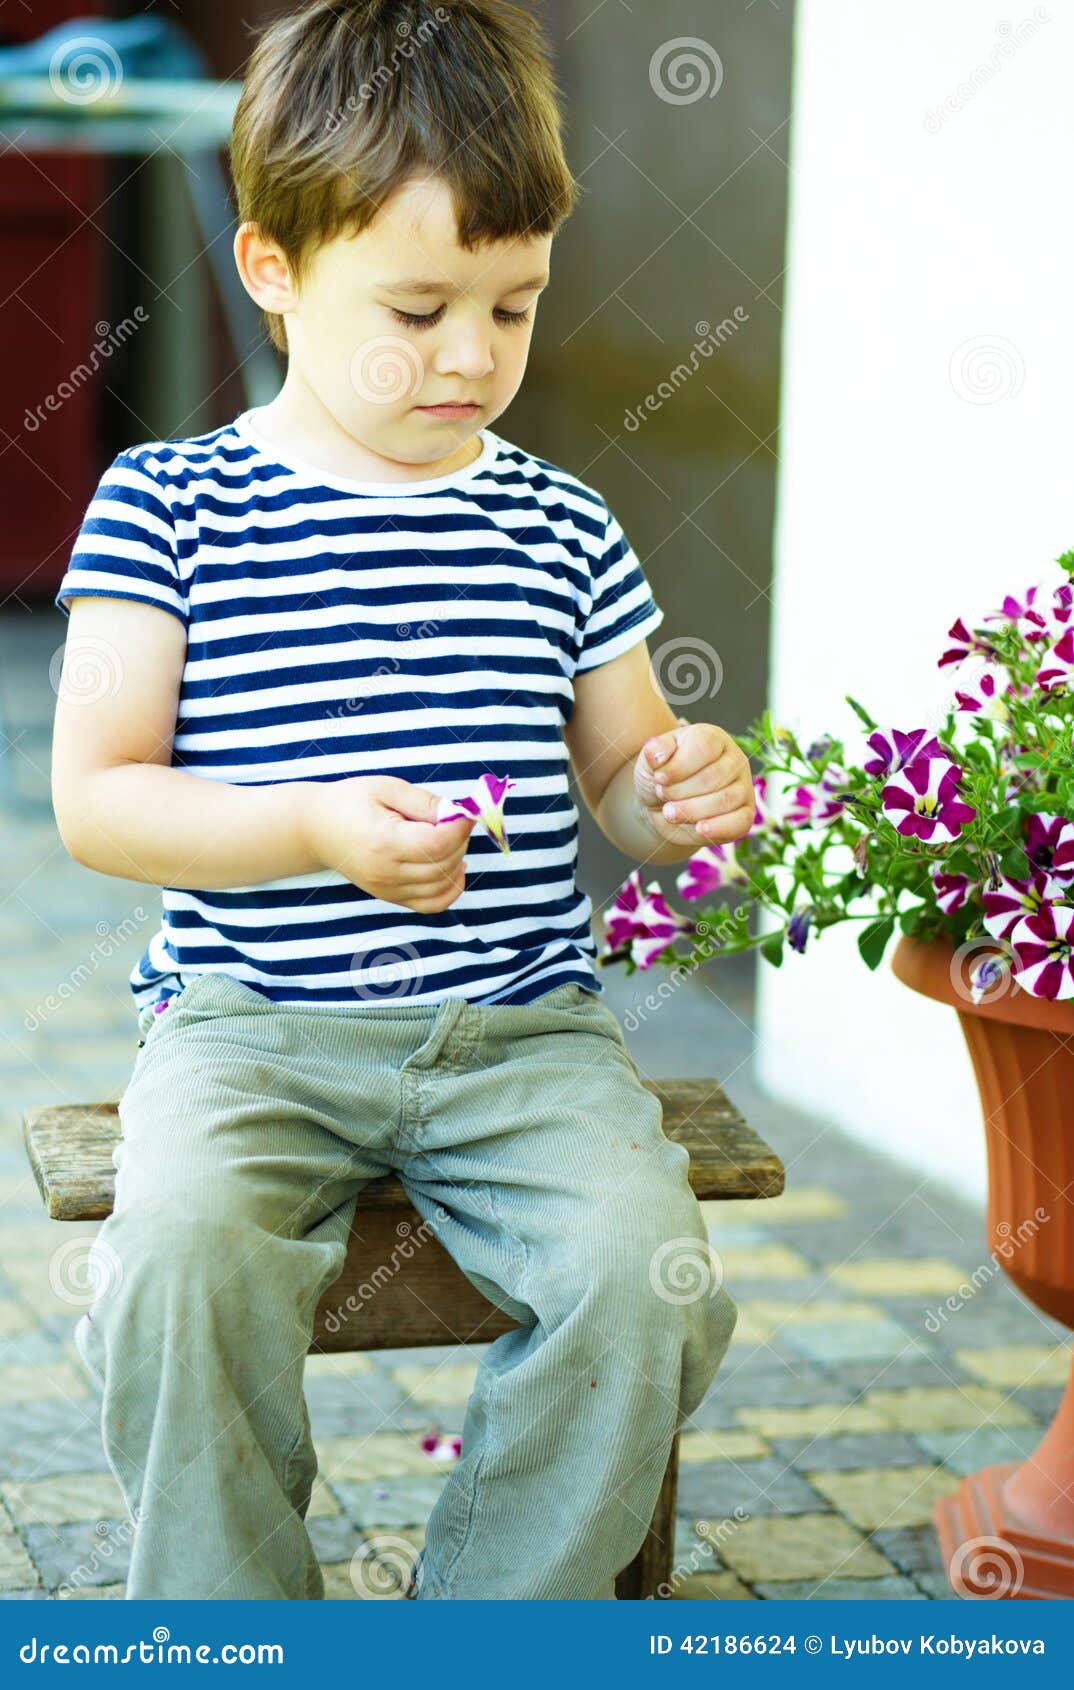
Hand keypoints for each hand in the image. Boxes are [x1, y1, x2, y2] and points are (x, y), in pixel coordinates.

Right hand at [302, 775, 476, 910]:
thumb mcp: (386, 788)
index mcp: (384, 842)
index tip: (463, 810)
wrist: (315, 829)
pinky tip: (455, 867)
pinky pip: (432, 904)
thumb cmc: (350, 802)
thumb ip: (424, 802)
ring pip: (443, 885)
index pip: (438, 844)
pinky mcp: (390, 897)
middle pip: (444, 864)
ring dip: (457, 860)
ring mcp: (388, 889)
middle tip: (454, 819)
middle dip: (460, 840)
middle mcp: (386, 873)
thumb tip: (457, 813)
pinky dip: (451, 889)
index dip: (459, 826)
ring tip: (450, 838)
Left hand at [634, 722, 755, 845]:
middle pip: (712, 777)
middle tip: (663, 794)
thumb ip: (654, 752)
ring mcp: (743, 787)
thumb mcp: (651, 761)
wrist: (664, 807)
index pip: (703, 747)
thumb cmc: (662, 778)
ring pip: (724, 800)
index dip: (678, 767)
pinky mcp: (745, 814)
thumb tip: (656, 750)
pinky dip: (719, 827)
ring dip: (690, 810)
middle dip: (679, 791)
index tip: (659, 778)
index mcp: (713, 738)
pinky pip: (740, 822)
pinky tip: (700, 829)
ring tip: (669, 812)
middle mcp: (734, 760)